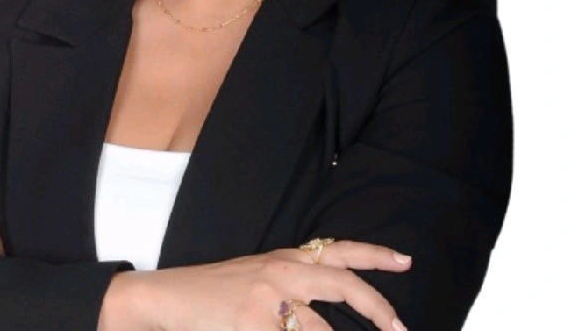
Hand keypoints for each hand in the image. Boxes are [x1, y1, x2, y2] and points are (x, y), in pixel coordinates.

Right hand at [118, 240, 410, 330]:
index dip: (375, 255)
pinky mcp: (255, 325)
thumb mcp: (257, 277)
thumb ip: (293, 286)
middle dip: (379, 308)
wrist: (168, 298)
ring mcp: (269, 301)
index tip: (405, 260)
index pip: (339, 251)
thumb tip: (326, 311)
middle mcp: (282, 272)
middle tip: (399, 328)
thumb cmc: (212, 292)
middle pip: (344, 284)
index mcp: (285, 258)